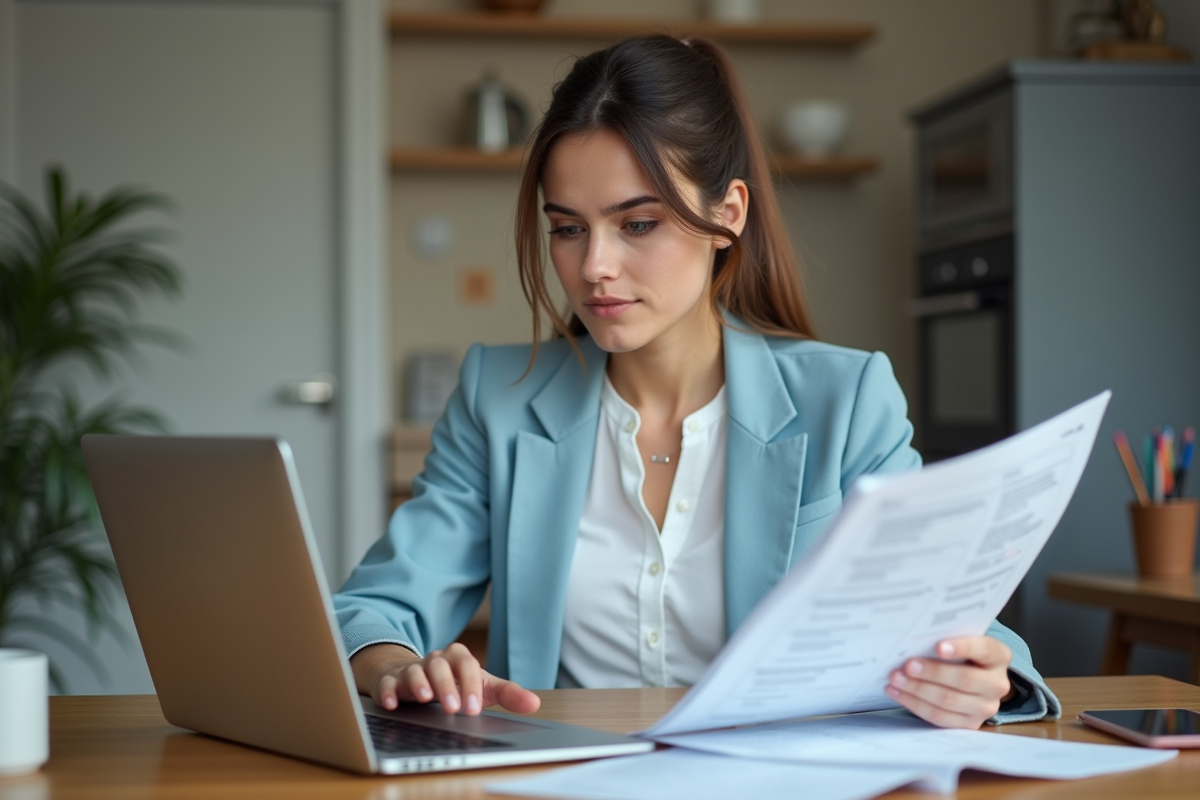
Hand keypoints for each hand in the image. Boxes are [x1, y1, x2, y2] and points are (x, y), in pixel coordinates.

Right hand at [350, 642, 540, 715]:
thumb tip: (534, 703)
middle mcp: (434, 661)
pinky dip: (388, 692)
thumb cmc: (454, 683)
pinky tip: (392, 704)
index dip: (471, 685)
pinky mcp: (391, 681)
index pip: (467, 665)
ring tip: (427, 701)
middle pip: (440, 665)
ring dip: (420, 684)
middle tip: (455, 710)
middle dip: (447, 686)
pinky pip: (387, 683)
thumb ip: (507, 694)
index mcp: (458, 658)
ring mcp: (411, 670)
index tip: (474, 709)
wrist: (417, 678)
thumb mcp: (482, 687)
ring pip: (414, 671)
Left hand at [885, 636, 1013, 728]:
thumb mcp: (960, 642)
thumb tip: (913, 639)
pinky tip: (897, 693)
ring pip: (949, 700)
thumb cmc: (960, 654)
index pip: (984, 649)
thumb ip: (946, 640)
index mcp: (999, 657)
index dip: (962, 647)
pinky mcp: (970, 724)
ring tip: (896, 679)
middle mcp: (998, 684)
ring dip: (918, 689)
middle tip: (908, 665)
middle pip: (964, 679)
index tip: (938, 646)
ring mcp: (986, 707)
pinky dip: (915, 704)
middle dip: (932, 672)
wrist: (972, 679)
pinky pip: (939, 717)